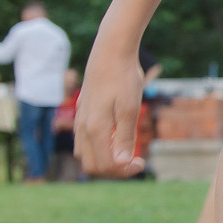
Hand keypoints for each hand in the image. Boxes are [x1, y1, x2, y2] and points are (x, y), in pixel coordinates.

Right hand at [74, 47, 145, 176]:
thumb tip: (121, 164)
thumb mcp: (130, 108)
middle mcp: (83, 128)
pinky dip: (97, 149)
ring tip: (125, 151)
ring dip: (104, 160)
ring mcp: (79, 120)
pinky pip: (83, 142)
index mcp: (95, 129)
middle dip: (113, 170)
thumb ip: (124, 137)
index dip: (124, 171)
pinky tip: (114, 139)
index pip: (106, 165)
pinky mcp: (81, 114)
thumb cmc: (124, 78)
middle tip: (135, 161)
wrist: (111, 52)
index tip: (142, 162)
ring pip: (85, 155)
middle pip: (92, 166)